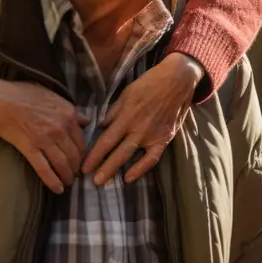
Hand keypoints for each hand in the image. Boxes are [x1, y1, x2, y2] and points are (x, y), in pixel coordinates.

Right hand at [0, 78, 89, 193]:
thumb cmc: (22, 93)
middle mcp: (60, 128)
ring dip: (67, 176)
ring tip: (68, 182)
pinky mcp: (30, 149)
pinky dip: (53, 181)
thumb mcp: (51, 95)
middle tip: (76, 174)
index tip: (82, 159)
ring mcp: (45, 140)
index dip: (83, 153)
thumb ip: (70, 109)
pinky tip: (58, 189)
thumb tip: (85, 120)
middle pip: (74, 154)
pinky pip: (45, 169)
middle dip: (77, 167)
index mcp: (67, 113)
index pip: (81, 139)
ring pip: (63, 164)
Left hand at [81, 52, 203, 184]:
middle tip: (89, 180)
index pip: (106, 139)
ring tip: (103, 181)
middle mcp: (137, 128)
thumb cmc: (149, 84)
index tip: (83, 166)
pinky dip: (141, 169)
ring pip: (130, 156)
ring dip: (115, 169)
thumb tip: (100, 125)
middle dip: (101, 167)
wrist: (177, 81)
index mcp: (126, 116)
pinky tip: (129, 177)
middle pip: (116, 152)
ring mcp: (151, 135)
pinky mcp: (164, 139)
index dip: (94, 155)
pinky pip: (152, 159)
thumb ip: (113, 111)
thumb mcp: (126, 93)